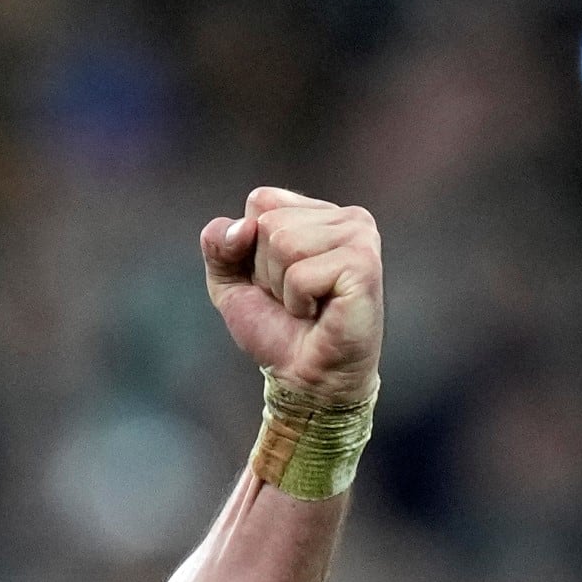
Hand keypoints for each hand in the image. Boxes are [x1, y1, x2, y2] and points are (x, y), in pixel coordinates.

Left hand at [201, 189, 382, 405]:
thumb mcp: (232, 283)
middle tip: (295, 299)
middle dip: (267, 272)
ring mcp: (359, 236)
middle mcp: (346, 216)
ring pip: (283, 243)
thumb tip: (240, 227)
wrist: (307, 380)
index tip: (278, 281)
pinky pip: (299, 274)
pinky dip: (297, 302)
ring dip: (283, 288)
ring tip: (307, 306)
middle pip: (268, 224)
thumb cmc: (279, 331)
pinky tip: (319, 313)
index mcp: (318, 212)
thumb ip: (218, 244)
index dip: (251, 249)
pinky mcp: (363, 263)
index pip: (260, 201)